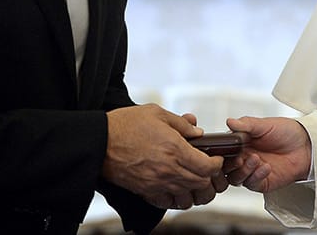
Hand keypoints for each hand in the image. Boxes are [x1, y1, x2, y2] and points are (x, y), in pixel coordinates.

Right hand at [103, 104, 225, 207]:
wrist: (99, 142)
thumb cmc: (125, 125)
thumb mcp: (157, 113)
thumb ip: (181, 124)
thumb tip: (197, 130)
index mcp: (175, 149)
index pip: (208, 167)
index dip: (217, 164)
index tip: (216, 158)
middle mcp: (169, 170)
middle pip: (201, 184)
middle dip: (209, 177)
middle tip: (206, 168)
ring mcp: (157, 184)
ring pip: (187, 198)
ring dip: (193, 190)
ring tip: (192, 178)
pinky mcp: (146, 192)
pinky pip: (168, 203)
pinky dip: (175, 198)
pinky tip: (173, 186)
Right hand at [222, 116, 311, 192]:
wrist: (307, 145)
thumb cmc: (287, 132)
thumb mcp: (265, 124)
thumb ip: (247, 124)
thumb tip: (229, 121)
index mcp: (241, 144)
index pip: (224, 152)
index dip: (222, 153)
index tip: (227, 150)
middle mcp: (244, 159)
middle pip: (226, 168)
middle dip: (230, 165)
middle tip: (239, 159)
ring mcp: (252, 172)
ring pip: (236, 179)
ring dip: (244, 170)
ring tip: (256, 159)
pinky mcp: (262, 182)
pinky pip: (252, 184)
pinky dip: (256, 176)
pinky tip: (266, 167)